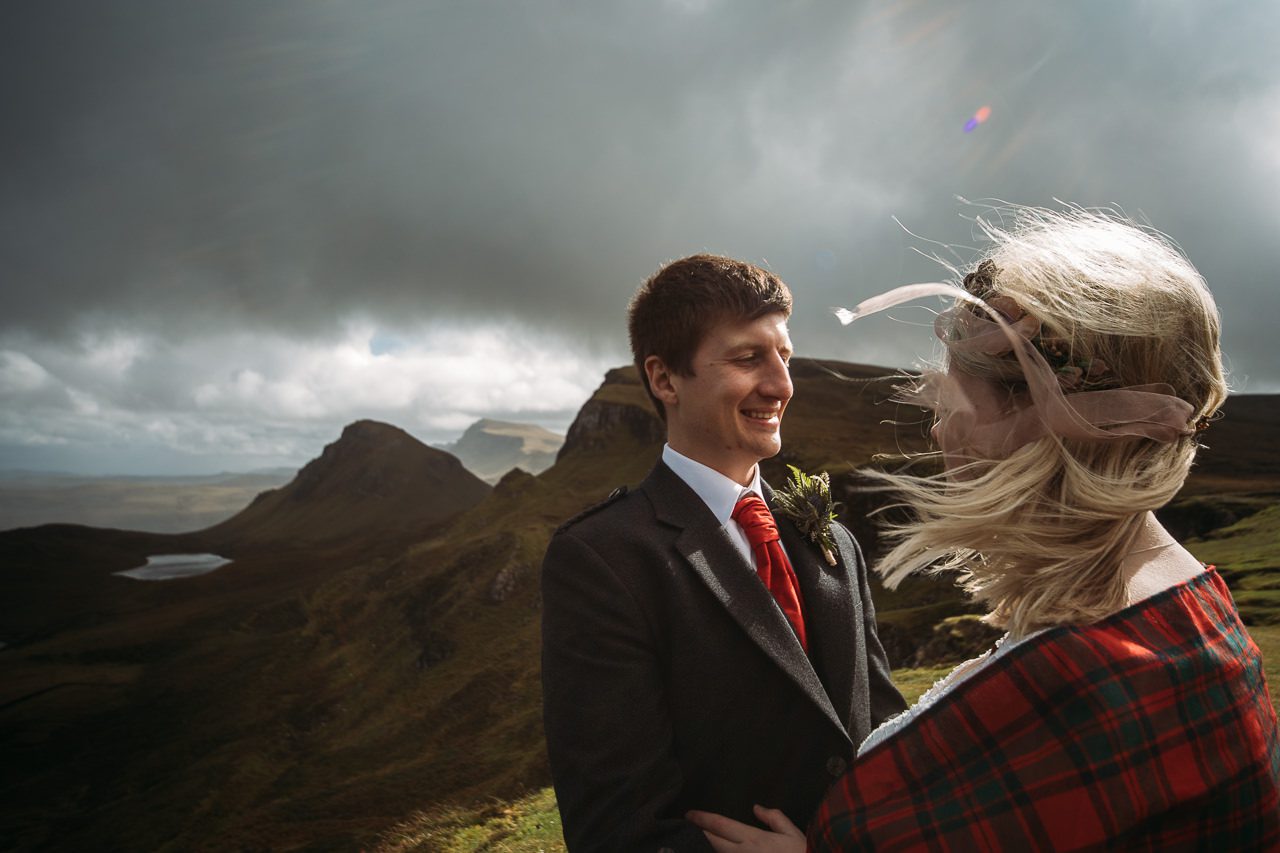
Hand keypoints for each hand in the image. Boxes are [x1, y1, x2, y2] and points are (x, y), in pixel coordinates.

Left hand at [686, 804, 806, 852]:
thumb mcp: (793, 834)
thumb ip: (774, 818)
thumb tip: (756, 808)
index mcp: (753, 839)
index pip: (720, 825)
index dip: (701, 819)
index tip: (688, 815)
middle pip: (711, 842)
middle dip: (697, 833)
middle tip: (686, 828)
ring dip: (706, 848)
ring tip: (696, 842)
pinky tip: (712, 852)